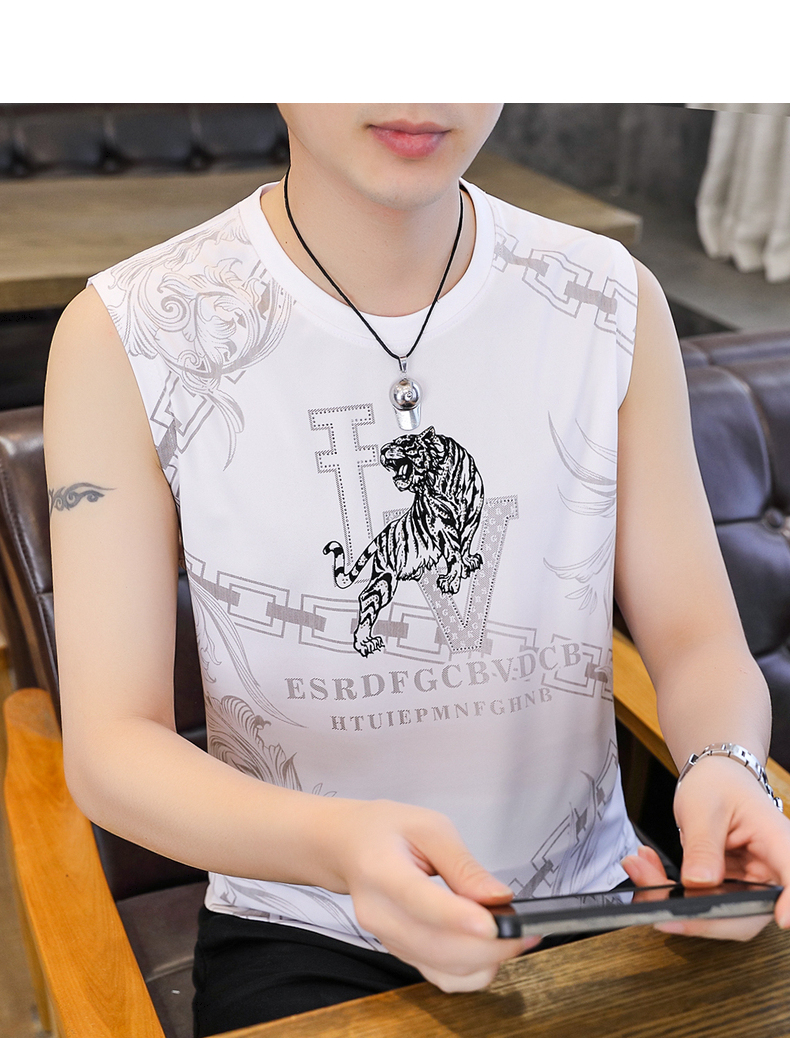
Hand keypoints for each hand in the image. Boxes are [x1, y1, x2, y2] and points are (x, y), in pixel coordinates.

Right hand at [331, 799, 538, 990]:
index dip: (457, 917)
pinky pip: (440, 977)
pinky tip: (491, 951)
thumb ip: (463, 863)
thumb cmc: (386, 830)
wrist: (349, 847)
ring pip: (442, 968)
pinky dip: (472, 972)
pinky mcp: (401, 953)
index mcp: (381, 870)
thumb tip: (499, 897)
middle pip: (436, 945)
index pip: (419, 900)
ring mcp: (387, 939)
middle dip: (490, 945)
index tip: (494, 924)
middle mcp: (379, 913)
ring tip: (516, 936)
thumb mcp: (429, 826)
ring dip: (487, 961)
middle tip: (527, 929)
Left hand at [622, 756, 789, 939]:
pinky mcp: (728, 890)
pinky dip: (669, 890)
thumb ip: (703, 846)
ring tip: (639, 867)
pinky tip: (646, 868)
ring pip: (718, 913)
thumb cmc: (719, 785)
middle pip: (747, 913)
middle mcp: (771, 873)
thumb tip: (699, 883)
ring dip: (673, 900)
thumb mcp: (705, 808)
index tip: (782, 919)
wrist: (715, 778)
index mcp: (779, 845)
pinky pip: (701, 903)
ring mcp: (750, 886)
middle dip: (697, 913)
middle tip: (654, 899)